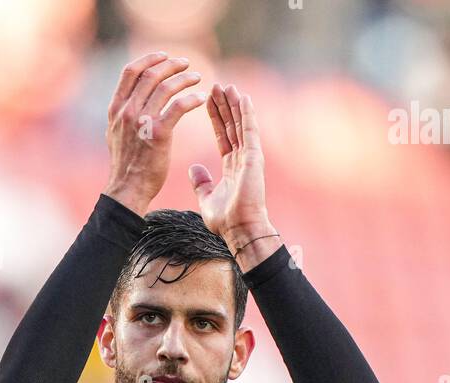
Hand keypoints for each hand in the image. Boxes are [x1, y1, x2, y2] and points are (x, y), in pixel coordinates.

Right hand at [104, 53, 204, 217]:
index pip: (131, 72)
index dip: (149, 59)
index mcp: (116, 109)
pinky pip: (178, 106)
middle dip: (171, 65)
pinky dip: (192, 98)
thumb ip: (123, 115)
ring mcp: (142, 121)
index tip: (164, 56)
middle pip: (151, 75)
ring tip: (197, 77)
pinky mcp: (158, 133)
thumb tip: (129, 101)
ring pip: (166, 87)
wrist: (128, 190)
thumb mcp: (115, 135)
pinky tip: (200, 98)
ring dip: (184, 78)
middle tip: (186, 64)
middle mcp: (127, 111)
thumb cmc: (126, 167)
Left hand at [190, 84, 276, 256]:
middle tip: (216, 85)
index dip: (215, 117)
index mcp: (231, 166)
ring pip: (240, 124)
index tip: (207, 100)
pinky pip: (250, 131)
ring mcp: (250, 157)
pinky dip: (247, 114)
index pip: (222, 135)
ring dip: (234, 104)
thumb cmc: (226, 221)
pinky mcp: (254, 158)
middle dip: (223, 105)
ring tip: (227, 86)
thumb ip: (201, 183)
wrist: (239, 230)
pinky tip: (243, 97)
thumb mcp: (207, 199)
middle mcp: (242, 159)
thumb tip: (195, 169)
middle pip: (232, 125)